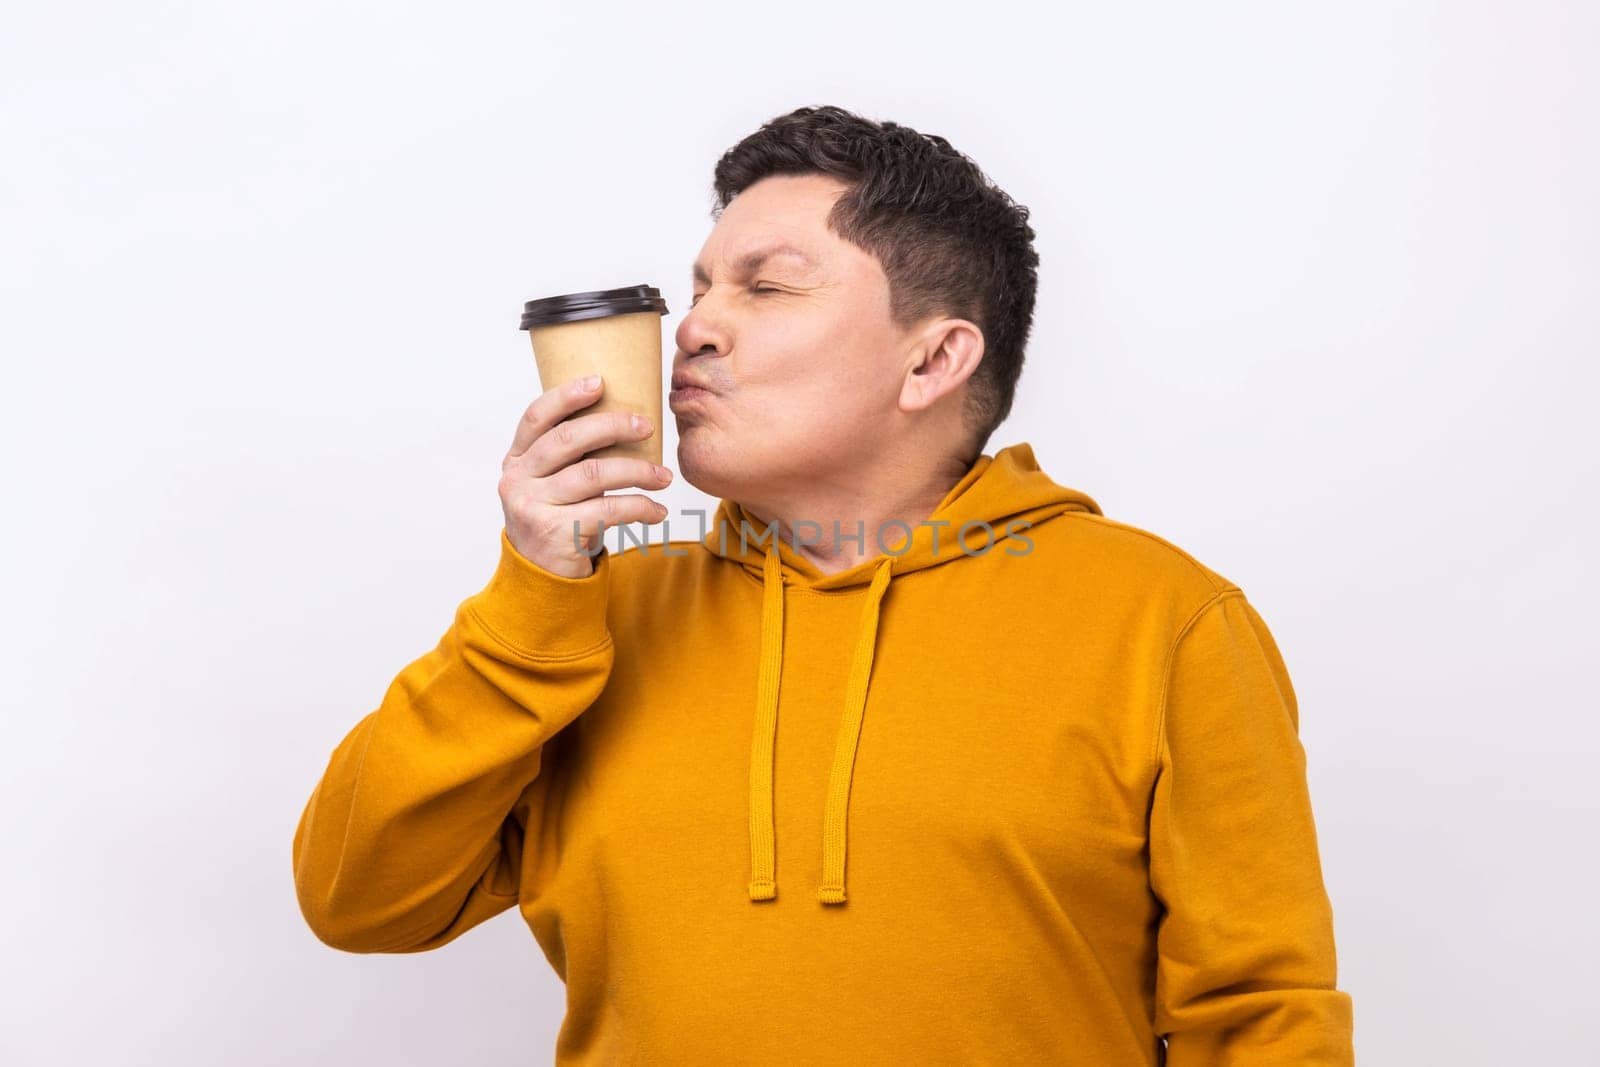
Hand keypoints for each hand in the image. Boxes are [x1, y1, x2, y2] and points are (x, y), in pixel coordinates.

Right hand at [498, 375, 672, 577]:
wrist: (543, 579)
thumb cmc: (559, 521)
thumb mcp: (552, 485)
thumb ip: (569, 456)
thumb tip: (624, 416)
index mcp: (516, 460)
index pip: (535, 417)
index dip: (566, 396)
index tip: (600, 383)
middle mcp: (517, 480)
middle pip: (568, 439)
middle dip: (613, 427)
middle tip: (648, 426)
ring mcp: (532, 507)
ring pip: (594, 474)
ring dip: (638, 471)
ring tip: (665, 477)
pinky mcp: (556, 532)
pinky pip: (609, 510)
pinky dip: (640, 508)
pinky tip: (658, 512)